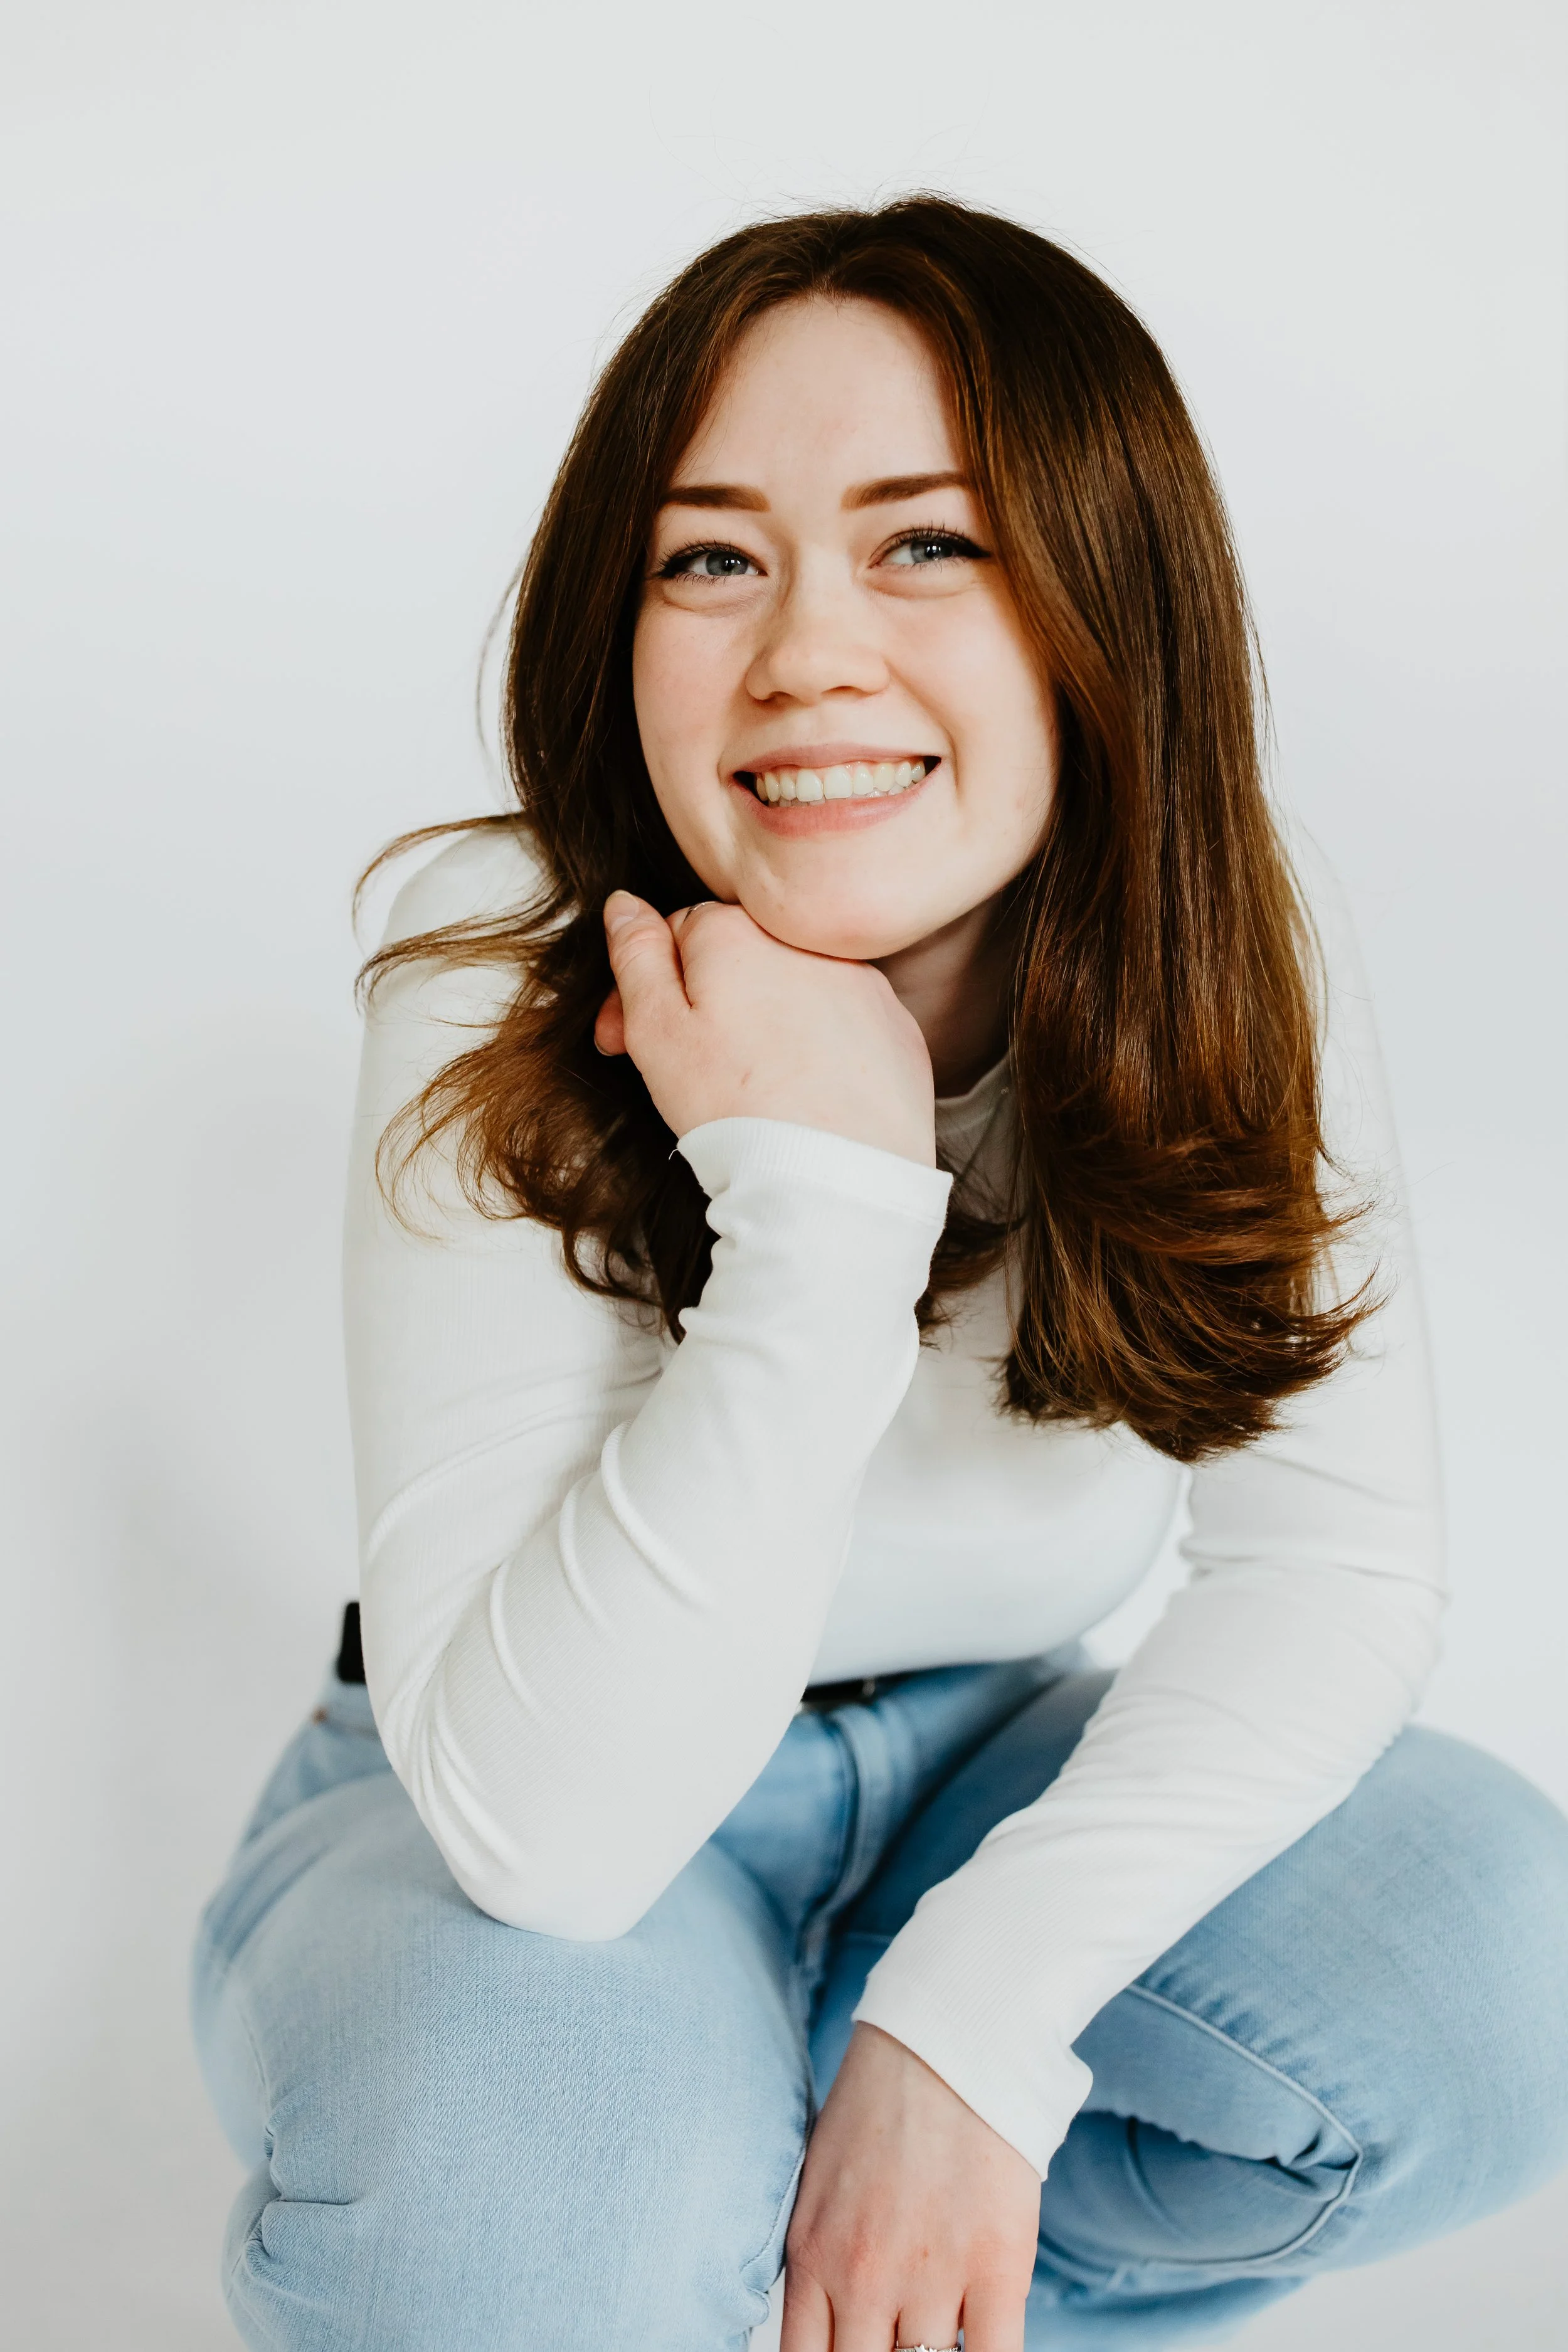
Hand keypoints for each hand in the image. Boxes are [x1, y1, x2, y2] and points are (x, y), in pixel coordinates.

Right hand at [596, 893, 935, 1165]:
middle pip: (737, 958)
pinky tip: (804, 1093)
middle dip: (706, 1003)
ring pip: (792, 989)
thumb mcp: (655, 1030)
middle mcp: (803, 942)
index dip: (647, 988)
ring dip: (765, 1023)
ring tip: (753, 1087)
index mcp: (735, 931)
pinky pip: (844, 1024)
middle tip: (689, 1071)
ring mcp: (860, 982)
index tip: (629, 1039)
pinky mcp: (895, 1028)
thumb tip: (624, 905)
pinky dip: (821, 1049)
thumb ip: (635, 956)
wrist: (834, 1176)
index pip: (677, 932)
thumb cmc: (736, 1107)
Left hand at [782, 2023, 1039, 2351]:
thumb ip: (819, 2262)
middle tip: (898, 2341)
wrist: (949, 2039)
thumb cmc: (881, 2105)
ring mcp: (930, 2278)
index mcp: (813, 2257)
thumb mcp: (819, 2185)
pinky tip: (982, 2345)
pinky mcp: (998, 2269)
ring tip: (937, 2326)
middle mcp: (863, 2280)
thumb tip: (822, 2328)